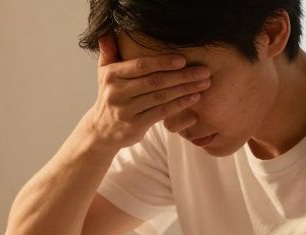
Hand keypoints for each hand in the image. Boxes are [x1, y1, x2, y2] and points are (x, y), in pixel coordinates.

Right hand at [83, 35, 210, 149]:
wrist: (102, 130)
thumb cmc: (110, 96)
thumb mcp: (104, 73)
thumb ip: (108, 52)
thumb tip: (108, 32)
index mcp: (112, 75)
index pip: (141, 66)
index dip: (163, 62)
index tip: (183, 60)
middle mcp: (117, 92)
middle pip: (155, 81)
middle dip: (182, 76)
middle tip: (203, 71)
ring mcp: (126, 110)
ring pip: (161, 97)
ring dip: (185, 89)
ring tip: (203, 84)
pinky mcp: (135, 125)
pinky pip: (161, 113)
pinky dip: (179, 105)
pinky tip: (193, 98)